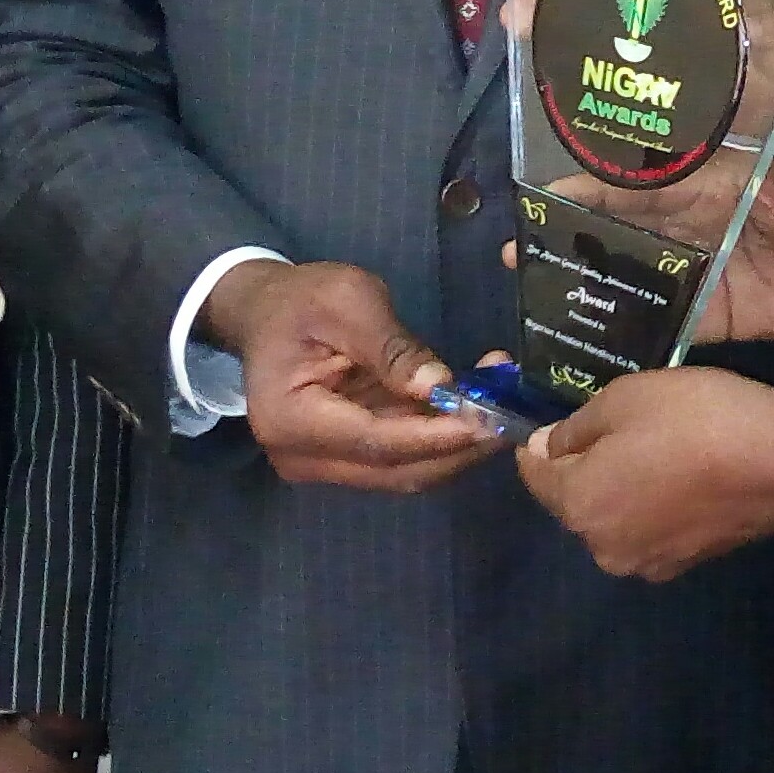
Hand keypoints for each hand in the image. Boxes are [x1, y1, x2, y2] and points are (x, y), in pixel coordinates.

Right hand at [205, 257, 508, 492]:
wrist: (265, 312)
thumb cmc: (301, 300)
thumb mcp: (347, 302)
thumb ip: (392, 348)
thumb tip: (439, 388)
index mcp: (291, 420)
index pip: (376, 442)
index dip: (436, 437)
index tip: (488, 420)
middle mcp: (302, 459)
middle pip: (395, 471)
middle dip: (456, 448)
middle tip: (509, 417)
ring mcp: (322, 465)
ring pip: (404, 472)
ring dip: (454, 446)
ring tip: (498, 408)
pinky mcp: (344, 459)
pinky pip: (399, 459)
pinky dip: (437, 440)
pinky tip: (471, 411)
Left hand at [518, 366, 773, 580]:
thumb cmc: (696, 420)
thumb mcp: (624, 398)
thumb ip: (574, 427)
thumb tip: (546, 445)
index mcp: (577, 505)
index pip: (532, 473)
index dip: (539, 441)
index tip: (561, 414)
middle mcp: (601, 546)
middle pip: (574, 499)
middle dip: (585, 467)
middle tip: (622, 426)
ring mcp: (645, 562)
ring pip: (614, 516)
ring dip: (622, 489)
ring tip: (658, 451)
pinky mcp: (685, 565)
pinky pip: (650, 529)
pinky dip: (655, 507)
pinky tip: (684, 478)